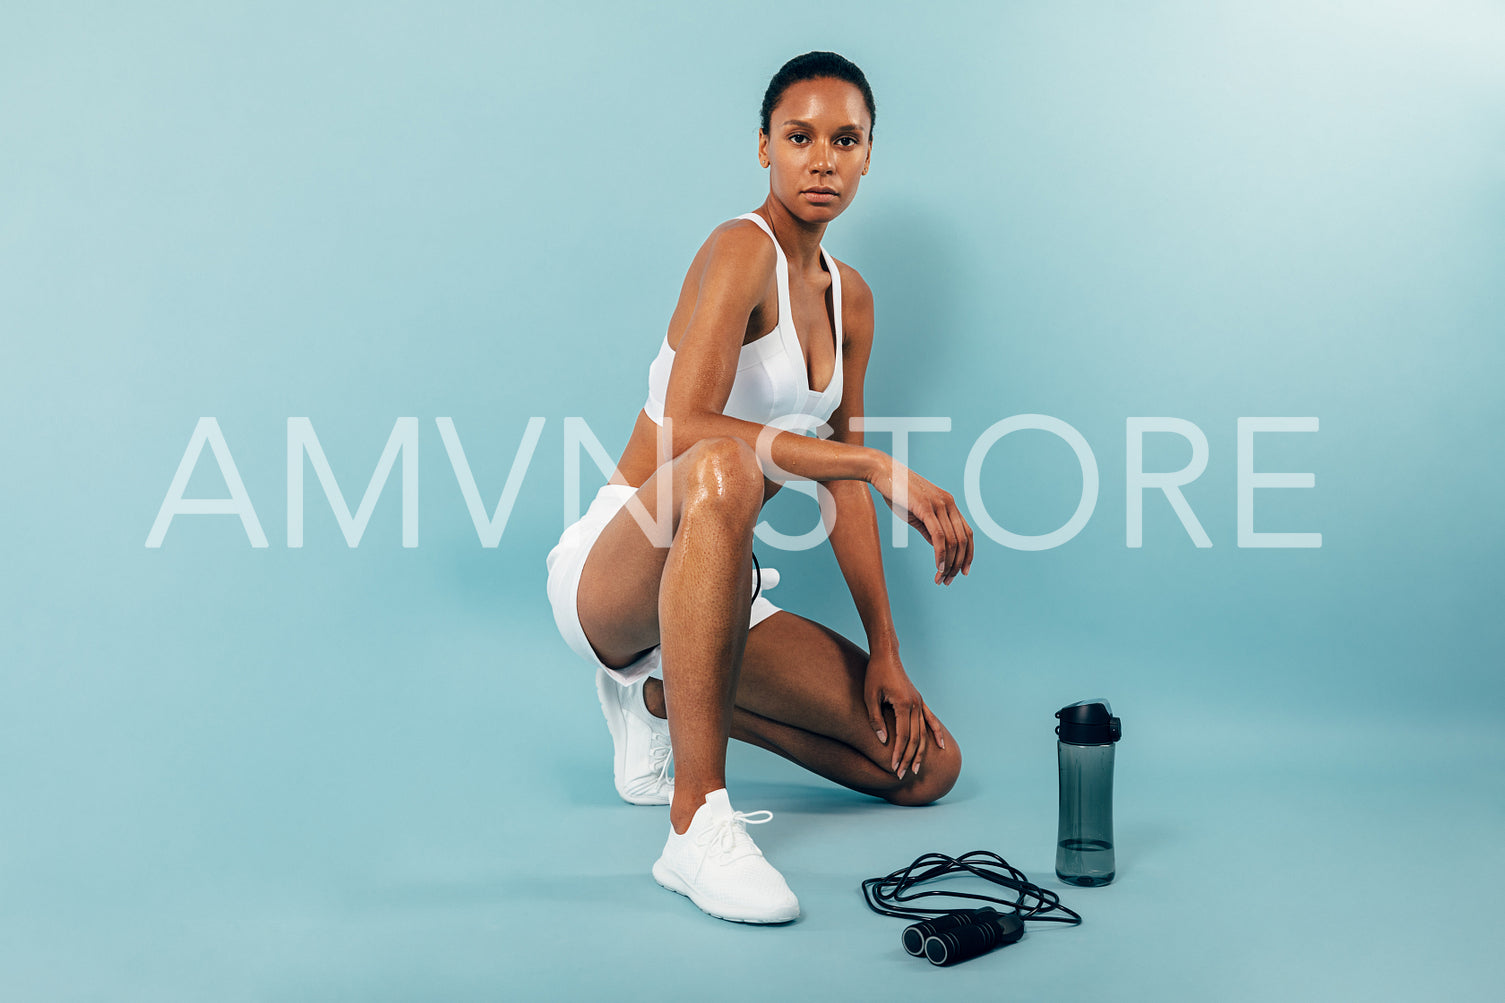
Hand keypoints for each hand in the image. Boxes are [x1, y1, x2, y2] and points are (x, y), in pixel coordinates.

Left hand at [863, 649, 945, 779]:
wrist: (886, 655)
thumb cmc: (874, 674)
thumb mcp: (870, 697)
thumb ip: (876, 720)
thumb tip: (883, 741)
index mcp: (903, 704)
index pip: (902, 736)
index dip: (898, 754)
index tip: (893, 767)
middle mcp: (915, 705)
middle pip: (915, 738)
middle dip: (909, 758)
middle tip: (902, 775)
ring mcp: (919, 702)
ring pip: (923, 733)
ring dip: (920, 752)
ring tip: (917, 769)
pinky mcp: (918, 700)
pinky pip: (930, 720)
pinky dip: (936, 733)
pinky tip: (941, 746)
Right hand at [868, 456, 974, 584]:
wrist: (883, 472)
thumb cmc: (897, 493)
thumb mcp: (917, 513)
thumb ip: (930, 529)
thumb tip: (940, 549)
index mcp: (949, 504)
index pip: (967, 533)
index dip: (968, 555)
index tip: (962, 572)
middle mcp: (949, 503)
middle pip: (963, 540)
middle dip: (958, 564)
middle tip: (948, 581)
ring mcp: (939, 504)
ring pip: (952, 541)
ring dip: (949, 564)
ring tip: (941, 579)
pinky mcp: (926, 507)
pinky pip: (939, 536)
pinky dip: (941, 555)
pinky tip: (939, 568)